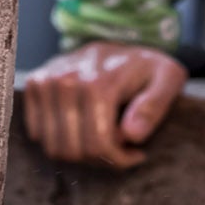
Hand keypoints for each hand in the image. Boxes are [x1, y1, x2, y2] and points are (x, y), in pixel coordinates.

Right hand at [19, 41, 186, 168]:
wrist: (122, 45)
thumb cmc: (148, 69)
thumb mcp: (168, 79)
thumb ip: (155, 106)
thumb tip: (131, 134)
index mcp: (99, 81)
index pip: (97, 144)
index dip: (118, 159)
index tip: (137, 155)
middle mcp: (66, 79)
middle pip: (73, 149)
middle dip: (100, 159)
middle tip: (120, 149)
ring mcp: (47, 80)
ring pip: (54, 146)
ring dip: (80, 152)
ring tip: (104, 138)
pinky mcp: (36, 83)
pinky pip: (38, 134)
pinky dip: (60, 139)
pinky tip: (83, 128)